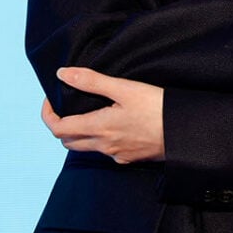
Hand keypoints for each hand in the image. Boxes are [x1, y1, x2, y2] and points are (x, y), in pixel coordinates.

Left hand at [41, 67, 164, 163]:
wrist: (185, 132)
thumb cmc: (158, 108)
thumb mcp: (125, 88)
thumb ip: (92, 81)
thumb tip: (62, 74)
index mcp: (98, 127)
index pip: (57, 128)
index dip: (48, 114)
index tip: (51, 100)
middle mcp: (103, 145)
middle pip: (68, 141)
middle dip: (61, 124)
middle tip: (67, 107)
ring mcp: (116, 154)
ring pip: (86, 147)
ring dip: (80, 133)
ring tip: (90, 113)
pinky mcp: (130, 157)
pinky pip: (106, 151)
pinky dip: (101, 139)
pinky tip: (115, 126)